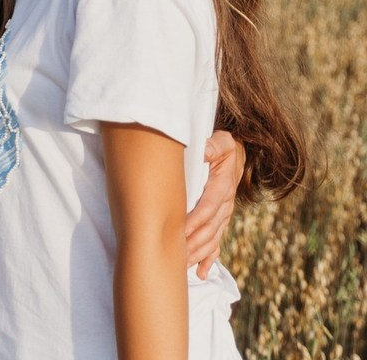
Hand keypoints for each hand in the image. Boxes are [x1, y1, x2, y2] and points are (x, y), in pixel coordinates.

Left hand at [184, 130, 244, 276]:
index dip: (194, 220)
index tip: (180, 230)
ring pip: (212, 239)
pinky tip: (201, 273)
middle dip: (193, 243)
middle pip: (209, 229)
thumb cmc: (224, 146)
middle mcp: (225, 204)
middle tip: (176, 256)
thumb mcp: (221, 141)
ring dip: (198, 254)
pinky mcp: (221, 219)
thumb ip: (213, 146)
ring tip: (183, 267)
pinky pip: (217, 242)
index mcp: (222, 186)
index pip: (208, 207)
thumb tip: (204, 151)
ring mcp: (224, 214)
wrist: (237, 153)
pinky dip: (209, 258)